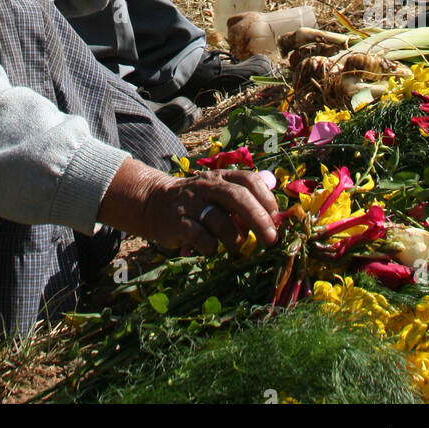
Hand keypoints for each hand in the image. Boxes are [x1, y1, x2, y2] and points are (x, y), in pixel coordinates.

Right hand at [97, 158, 279, 255]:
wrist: (152, 202)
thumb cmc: (195, 203)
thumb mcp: (216, 194)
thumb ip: (240, 204)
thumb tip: (272, 222)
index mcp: (220, 177)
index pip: (248, 180)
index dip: (266, 198)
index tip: (275, 217)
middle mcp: (206, 186)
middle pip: (237, 197)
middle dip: (258, 219)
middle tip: (271, 239)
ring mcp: (191, 204)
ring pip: (219, 219)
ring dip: (235, 238)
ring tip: (238, 248)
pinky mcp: (177, 222)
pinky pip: (200, 236)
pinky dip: (212, 247)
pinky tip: (212, 250)